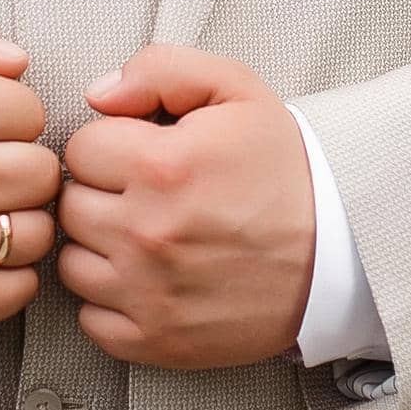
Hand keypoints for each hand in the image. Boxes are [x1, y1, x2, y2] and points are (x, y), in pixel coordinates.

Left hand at [57, 45, 314, 368]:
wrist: (341, 250)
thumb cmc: (285, 170)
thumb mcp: (236, 89)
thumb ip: (160, 70)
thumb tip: (98, 94)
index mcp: (162, 166)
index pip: (79, 149)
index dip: (110, 145)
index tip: (140, 155)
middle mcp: (148, 233)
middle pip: (70, 206)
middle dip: (101, 193)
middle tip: (144, 194)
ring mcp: (150, 292)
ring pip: (72, 262)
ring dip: (98, 247)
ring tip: (143, 235)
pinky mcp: (157, 340)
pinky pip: (90, 319)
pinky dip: (109, 301)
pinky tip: (146, 278)